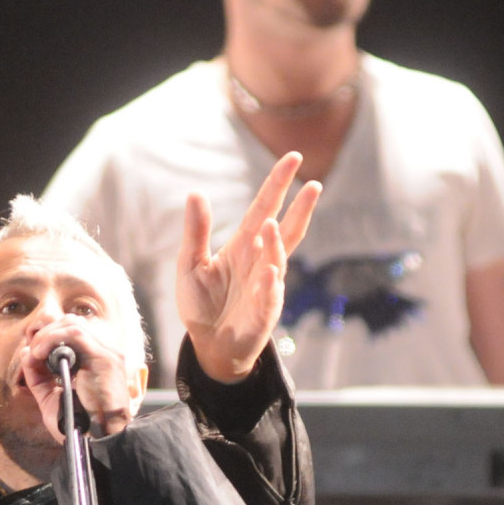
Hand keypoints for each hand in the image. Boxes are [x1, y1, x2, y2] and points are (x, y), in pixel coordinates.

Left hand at [21, 318, 142, 439]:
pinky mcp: (105, 358)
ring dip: (47, 335)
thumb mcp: (51, 397)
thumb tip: (26, 352)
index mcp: (94, 360)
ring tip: (35, 352)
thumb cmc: (78, 424)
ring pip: (73, 324)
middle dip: (46, 332)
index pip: (71, 331)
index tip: (32, 351)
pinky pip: (76, 334)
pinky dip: (53, 339)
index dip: (49, 335)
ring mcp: (107, 353)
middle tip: (32, 350)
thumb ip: (38, 375)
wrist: (97, 440)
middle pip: (71, 322)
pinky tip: (40, 353)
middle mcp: (103, 352)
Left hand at [176, 151, 320, 382]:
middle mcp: (260, 261)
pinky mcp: (264, 313)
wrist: (208, 346)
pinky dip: (269, 284)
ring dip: (276, 244)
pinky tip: (269, 271)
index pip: (264, 208)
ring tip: (271, 225)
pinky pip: (269, 297)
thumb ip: (196, 231)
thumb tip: (195, 193)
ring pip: (278, 260)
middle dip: (299, 208)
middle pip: (285, 229)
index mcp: (243, 245)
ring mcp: (266, 286)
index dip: (278, 184)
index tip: (292, 158)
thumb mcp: (190, 264)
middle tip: (312, 184)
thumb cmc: (201, 304)